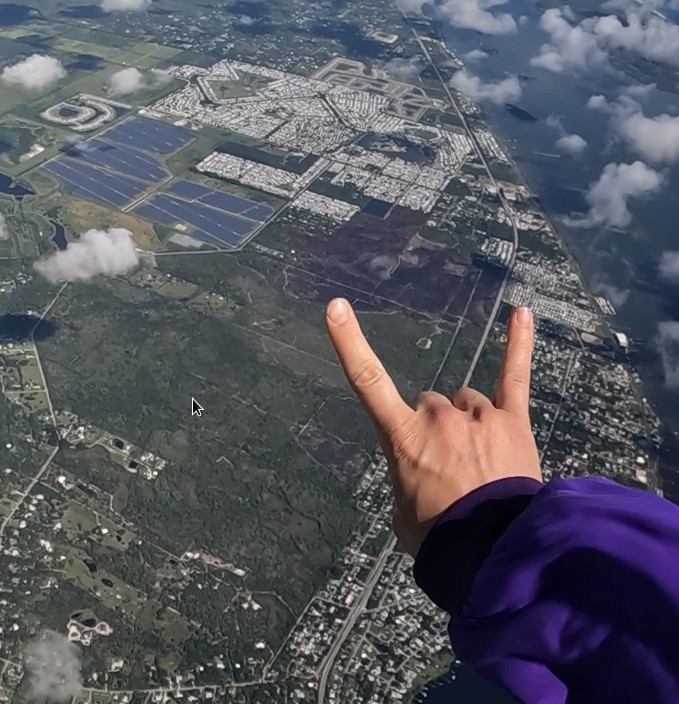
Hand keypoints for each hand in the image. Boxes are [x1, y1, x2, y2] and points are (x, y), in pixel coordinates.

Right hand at [325, 299, 541, 554]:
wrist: (493, 550)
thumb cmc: (441, 539)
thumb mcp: (404, 512)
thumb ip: (408, 481)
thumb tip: (423, 481)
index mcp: (401, 436)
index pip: (366, 380)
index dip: (349, 342)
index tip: (336, 307)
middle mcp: (436, 417)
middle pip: (430, 404)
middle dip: (437, 429)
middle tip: (451, 469)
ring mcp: (476, 416)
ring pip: (468, 402)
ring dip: (471, 423)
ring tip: (483, 464)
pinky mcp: (513, 422)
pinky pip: (514, 376)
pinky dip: (518, 344)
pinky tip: (522, 313)